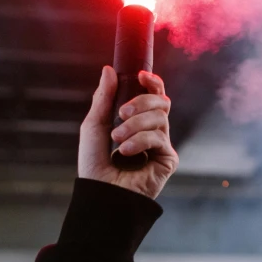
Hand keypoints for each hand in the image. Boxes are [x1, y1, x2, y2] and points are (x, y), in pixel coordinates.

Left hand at [79, 66, 177, 198]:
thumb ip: (104, 97)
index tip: (141, 76)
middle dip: (141, 102)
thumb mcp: (94, 124)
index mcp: (138, 119)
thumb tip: (109, 69)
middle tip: (122, 113)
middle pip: (162, 101)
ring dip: (135, 125)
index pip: (154, 94)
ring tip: (118, 138)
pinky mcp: (168, 159)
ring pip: (160, 117)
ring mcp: (162, 144)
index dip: (152, 82)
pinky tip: (125, 152)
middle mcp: (153, 130)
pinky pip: (159, 138)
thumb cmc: (94, 163)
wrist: (99, 192)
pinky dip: (140, 141)